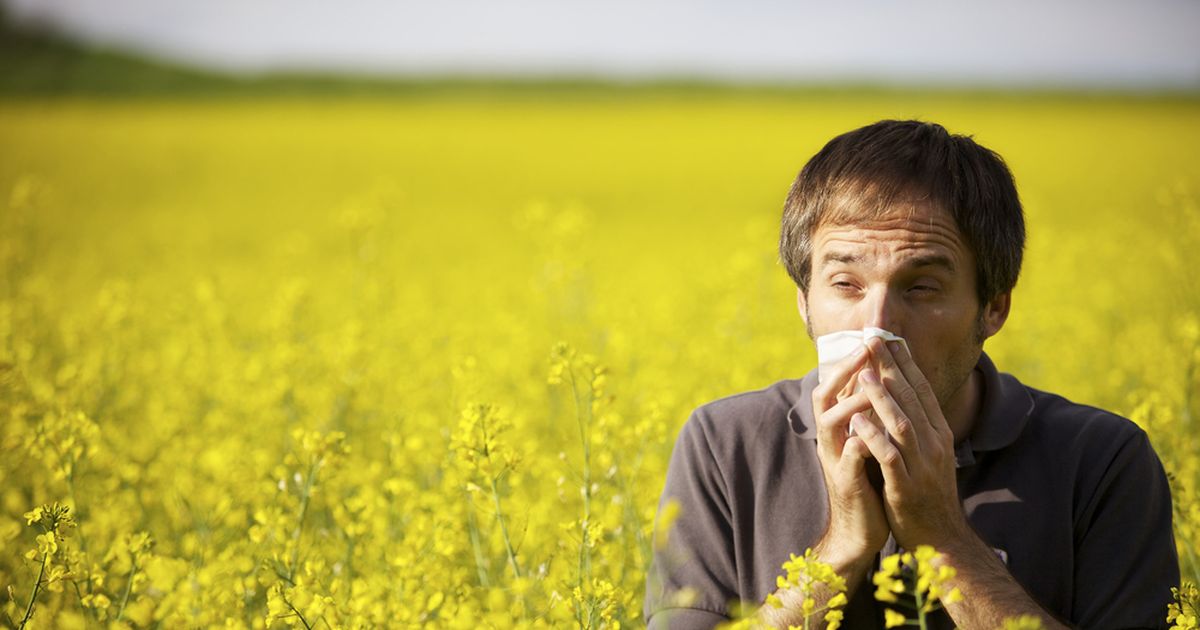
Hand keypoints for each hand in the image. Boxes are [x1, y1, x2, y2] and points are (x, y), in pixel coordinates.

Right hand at [811, 343, 889, 564]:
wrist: (860, 529)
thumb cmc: (869, 483)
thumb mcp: (868, 443)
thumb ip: (868, 416)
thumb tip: (878, 381)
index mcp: (838, 428)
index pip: (837, 386)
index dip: (851, 361)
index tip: (872, 338)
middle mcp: (831, 439)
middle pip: (824, 396)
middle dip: (844, 371)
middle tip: (865, 348)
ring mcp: (834, 460)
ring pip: (832, 423)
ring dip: (851, 403)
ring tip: (872, 385)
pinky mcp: (845, 483)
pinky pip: (847, 459)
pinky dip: (857, 445)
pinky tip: (871, 434)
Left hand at [850, 337, 971, 548]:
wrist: (940, 538)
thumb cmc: (927, 493)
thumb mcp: (929, 455)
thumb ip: (918, 426)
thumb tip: (902, 394)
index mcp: (939, 434)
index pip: (922, 390)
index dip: (906, 363)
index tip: (890, 338)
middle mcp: (934, 445)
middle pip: (912, 399)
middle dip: (892, 368)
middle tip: (874, 340)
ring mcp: (922, 466)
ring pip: (902, 423)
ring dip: (882, 397)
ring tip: (865, 373)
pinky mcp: (905, 487)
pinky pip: (889, 457)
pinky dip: (874, 437)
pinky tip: (858, 421)